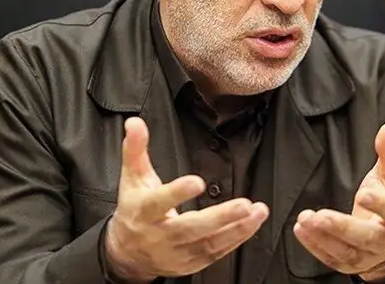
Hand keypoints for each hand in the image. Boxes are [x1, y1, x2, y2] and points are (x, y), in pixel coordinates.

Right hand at [104, 117, 268, 280]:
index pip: (159, 202)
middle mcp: (160, 235)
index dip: (177, 193)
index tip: (197, 182)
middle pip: (190, 228)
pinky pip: (216, 253)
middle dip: (219, 217)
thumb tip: (135, 122)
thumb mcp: (132, 177)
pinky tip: (251, 224)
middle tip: (243, 204)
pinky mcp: (191, 263)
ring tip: (257, 212)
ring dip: (236, 228)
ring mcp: (176, 253)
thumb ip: (135, 148)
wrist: (127, 253)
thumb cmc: (134, 208)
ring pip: (208, 243)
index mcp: (144, 211)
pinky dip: (236, 239)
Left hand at [293, 124, 384, 279]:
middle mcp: (383, 240)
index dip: (379, 204)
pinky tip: (300, 229)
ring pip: (344, 251)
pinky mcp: (348, 264)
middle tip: (320, 215)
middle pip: (364, 236)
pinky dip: (314, 245)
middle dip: (342, 227)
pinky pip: (330, 258)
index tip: (363, 194)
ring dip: (322, 236)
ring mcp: (365, 255)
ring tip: (304, 219)